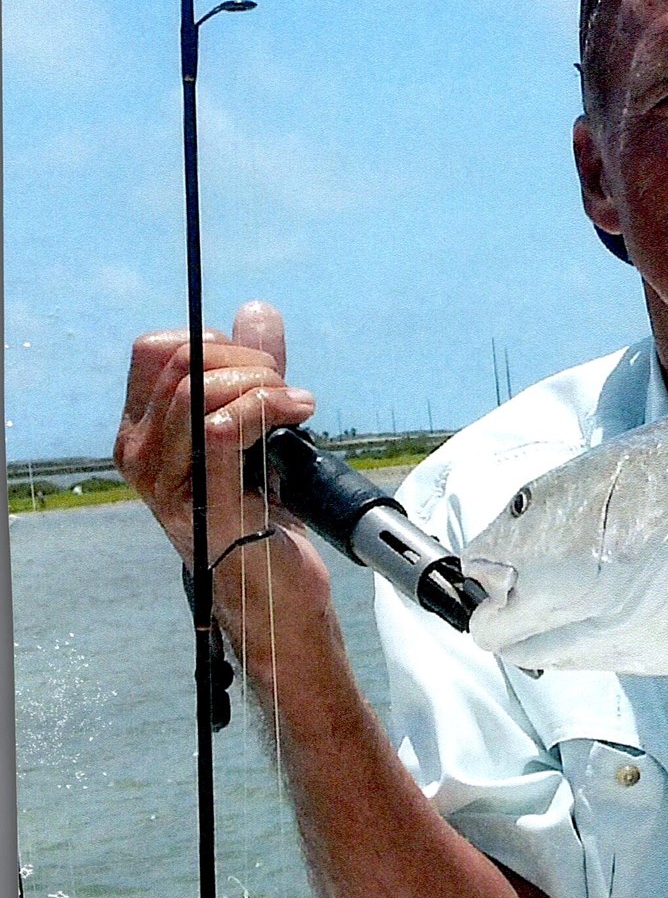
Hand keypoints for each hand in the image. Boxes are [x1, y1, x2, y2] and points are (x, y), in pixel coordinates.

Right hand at [115, 302, 322, 592]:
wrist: (275, 586)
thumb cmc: (262, 513)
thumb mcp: (256, 428)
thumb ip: (254, 370)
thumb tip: (257, 311)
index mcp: (143, 429)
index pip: (157, 349)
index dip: (215, 343)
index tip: (260, 370)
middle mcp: (140, 452)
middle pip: (183, 360)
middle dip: (248, 361)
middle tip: (287, 389)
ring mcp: (165, 480)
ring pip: (199, 389)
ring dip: (262, 384)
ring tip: (296, 406)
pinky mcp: (202, 500)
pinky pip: (222, 428)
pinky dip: (267, 408)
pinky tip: (295, 416)